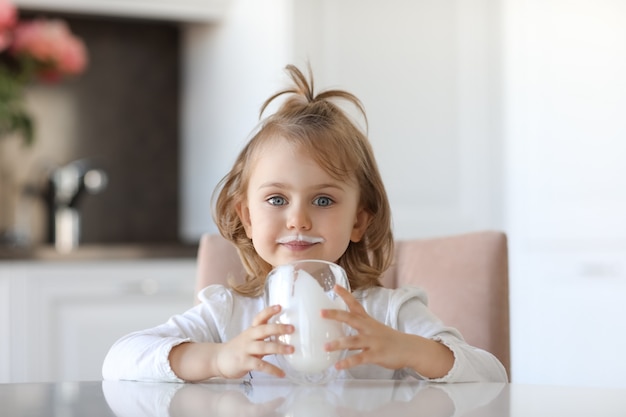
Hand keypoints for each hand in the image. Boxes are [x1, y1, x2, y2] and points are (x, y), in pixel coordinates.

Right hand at [169, 305, 293, 380]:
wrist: (218, 359)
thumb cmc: (238, 349)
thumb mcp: (250, 339)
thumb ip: (264, 336)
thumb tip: (284, 332)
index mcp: (251, 331)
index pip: (259, 318)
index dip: (269, 311)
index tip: (280, 306)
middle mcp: (249, 338)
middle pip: (263, 330)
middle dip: (278, 328)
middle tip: (292, 328)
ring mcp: (246, 350)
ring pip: (264, 347)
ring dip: (278, 348)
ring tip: (291, 350)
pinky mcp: (245, 362)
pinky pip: (261, 366)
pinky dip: (272, 370)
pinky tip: (282, 373)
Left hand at [321, 285, 413, 370]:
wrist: (409, 348)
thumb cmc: (389, 338)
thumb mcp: (374, 327)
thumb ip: (360, 326)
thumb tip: (341, 326)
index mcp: (367, 321)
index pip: (355, 305)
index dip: (345, 295)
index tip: (334, 286)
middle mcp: (368, 329)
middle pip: (350, 318)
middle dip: (335, 315)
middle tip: (321, 312)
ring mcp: (372, 341)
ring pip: (353, 341)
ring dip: (338, 344)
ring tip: (325, 347)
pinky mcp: (376, 355)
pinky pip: (359, 358)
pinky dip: (348, 362)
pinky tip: (337, 366)